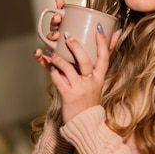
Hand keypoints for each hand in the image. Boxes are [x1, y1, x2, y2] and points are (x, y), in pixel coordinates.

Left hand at [33, 0, 120, 123]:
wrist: (85, 125)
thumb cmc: (89, 102)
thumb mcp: (98, 84)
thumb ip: (98, 67)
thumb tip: (102, 56)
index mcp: (99, 78)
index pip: (104, 57)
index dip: (103, 42)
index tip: (100, 28)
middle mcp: (91, 82)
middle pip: (85, 60)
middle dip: (76, 46)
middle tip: (68, 36)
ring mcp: (80, 89)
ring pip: (68, 68)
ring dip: (58, 59)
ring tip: (51, 53)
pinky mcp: (68, 96)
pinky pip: (58, 79)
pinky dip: (52, 72)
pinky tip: (49, 66)